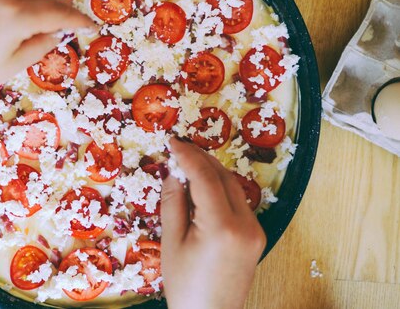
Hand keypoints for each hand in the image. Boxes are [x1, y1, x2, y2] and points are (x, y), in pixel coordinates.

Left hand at [0, 0, 94, 100]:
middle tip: (74, 22)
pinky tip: (24, 13)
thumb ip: (38, 47)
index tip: (92, 26)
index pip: (58, 13)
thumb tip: (56, 34)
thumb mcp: (8, 67)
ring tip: (51, 18)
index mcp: (16, 17)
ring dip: (43, 1)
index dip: (78, 20)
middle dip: (62, 7)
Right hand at [161, 139, 265, 308]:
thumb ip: (173, 202)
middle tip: (178, 149)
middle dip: (200, 159)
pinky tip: (202, 188)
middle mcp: (246, 224)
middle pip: (223, 176)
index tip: (171, 142)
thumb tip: (173, 171)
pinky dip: (220, 189)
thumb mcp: (172, 242)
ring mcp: (255, 230)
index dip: (187, 155)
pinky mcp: (256, 236)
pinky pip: (238, 202)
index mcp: (222, 226)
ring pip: (233, 186)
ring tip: (186, 165)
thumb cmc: (185, 285)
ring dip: (211, 171)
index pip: (205, 176)